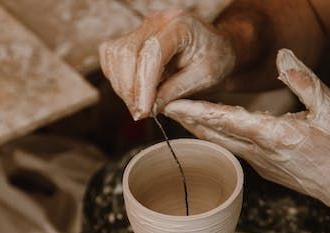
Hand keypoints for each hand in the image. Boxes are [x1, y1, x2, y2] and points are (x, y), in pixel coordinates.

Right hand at [99, 9, 234, 119]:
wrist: (217, 49)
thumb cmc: (216, 61)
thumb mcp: (204, 79)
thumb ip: (175, 91)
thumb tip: (149, 108)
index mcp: (181, 26)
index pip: (152, 52)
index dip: (144, 85)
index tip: (144, 111)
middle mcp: (158, 21)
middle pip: (127, 51)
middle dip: (130, 89)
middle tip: (140, 114)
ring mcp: (144, 28)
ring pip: (115, 53)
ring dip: (121, 85)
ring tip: (138, 106)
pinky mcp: (134, 38)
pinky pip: (112, 56)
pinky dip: (117, 78)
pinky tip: (134, 94)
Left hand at [164, 48, 329, 228]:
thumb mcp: (329, 107)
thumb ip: (303, 80)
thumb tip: (282, 55)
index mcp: (275, 135)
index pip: (226, 120)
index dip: (198, 112)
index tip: (175, 105)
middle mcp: (261, 153)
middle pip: (215, 135)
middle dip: (189, 122)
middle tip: (166, 108)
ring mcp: (261, 164)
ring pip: (223, 145)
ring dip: (201, 131)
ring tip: (183, 117)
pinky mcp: (264, 169)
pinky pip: (234, 151)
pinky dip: (218, 138)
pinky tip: (213, 131)